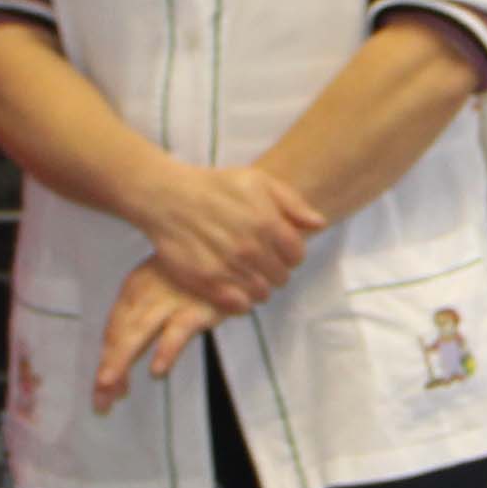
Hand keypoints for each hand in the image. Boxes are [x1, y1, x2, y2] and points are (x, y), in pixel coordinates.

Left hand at [88, 259, 224, 413]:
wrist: (231, 250)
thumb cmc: (194, 275)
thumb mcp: (165, 290)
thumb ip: (145, 323)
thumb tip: (122, 363)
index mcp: (135, 289)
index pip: (114, 329)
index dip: (106, 359)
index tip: (103, 389)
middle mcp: (146, 293)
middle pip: (119, 333)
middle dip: (107, 365)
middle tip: (99, 398)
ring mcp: (171, 299)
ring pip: (139, 333)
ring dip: (121, 358)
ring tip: (107, 383)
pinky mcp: (199, 307)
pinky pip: (179, 331)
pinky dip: (166, 349)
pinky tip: (157, 369)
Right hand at [135, 159, 323, 310]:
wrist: (167, 198)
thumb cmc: (215, 187)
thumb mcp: (258, 181)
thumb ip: (292, 203)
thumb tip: (319, 224)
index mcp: (267, 223)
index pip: (297, 255)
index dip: (290, 253)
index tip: (278, 249)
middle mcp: (250, 249)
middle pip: (281, 277)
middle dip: (275, 269)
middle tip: (259, 260)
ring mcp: (229, 268)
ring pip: (262, 293)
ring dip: (258, 285)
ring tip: (245, 271)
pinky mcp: (208, 283)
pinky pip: (239, 305)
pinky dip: (241, 300)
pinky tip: (233, 284)